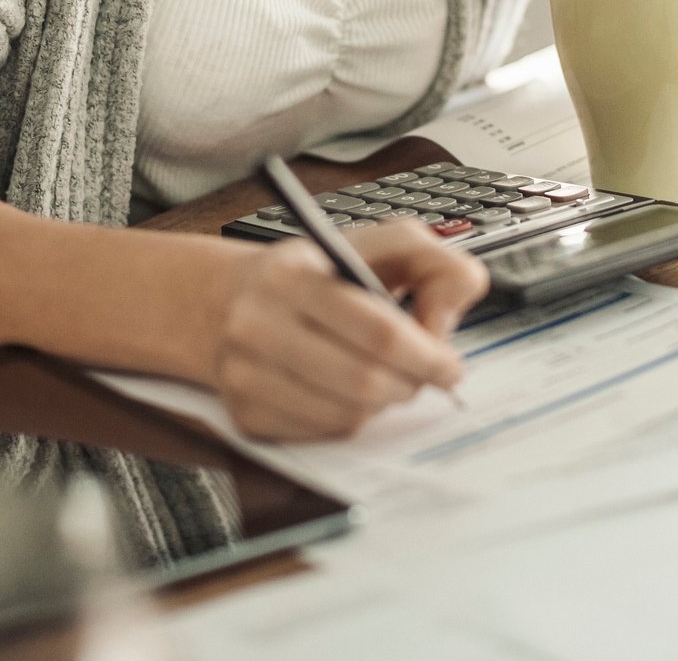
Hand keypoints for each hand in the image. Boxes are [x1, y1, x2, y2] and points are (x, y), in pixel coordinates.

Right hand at [206, 221, 488, 440]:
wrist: (228, 300)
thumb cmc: (318, 273)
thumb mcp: (382, 243)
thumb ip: (436, 265)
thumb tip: (442, 326)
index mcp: (293, 275)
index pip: (378, 331)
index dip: (427, 356)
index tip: (449, 366)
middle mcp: (257, 324)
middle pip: (363, 381)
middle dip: (408, 384)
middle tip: (422, 376)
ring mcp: (244, 375)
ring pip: (345, 416)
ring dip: (381, 404)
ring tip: (383, 377)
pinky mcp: (244, 415)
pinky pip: (322, 434)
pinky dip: (348, 418)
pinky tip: (346, 391)